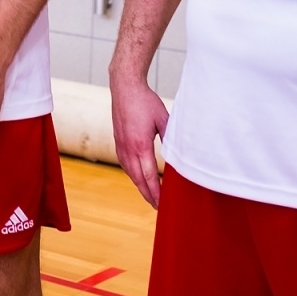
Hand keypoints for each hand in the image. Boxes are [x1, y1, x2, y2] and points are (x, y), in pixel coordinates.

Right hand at [109, 59, 167, 206]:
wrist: (124, 87)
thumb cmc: (145, 101)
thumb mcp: (163, 119)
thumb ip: (170, 138)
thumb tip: (178, 155)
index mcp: (140, 145)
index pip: (148, 176)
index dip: (156, 192)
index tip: (163, 204)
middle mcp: (127, 148)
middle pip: (138, 179)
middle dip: (148, 195)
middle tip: (158, 208)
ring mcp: (120, 145)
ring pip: (130, 173)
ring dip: (140, 186)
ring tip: (150, 196)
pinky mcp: (118, 141)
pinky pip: (125, 164)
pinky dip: (133, 175)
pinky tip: (138, 177)